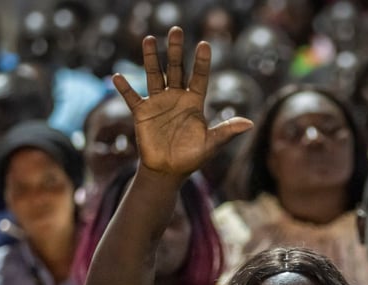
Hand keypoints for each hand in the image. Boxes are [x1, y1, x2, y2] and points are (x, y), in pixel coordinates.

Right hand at [115, 26, 251, 178]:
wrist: (168, 171)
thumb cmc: (191, 158)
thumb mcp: (211, 144)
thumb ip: (226, 131)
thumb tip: (250, 124)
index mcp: (194, 102)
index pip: (200, 77)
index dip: (202, 62)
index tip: (204, 44)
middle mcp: (176, 98)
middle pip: (176, 69)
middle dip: (175, 50)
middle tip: (175, 30)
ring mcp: (158, 103)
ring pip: (154, 75)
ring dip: (151, 58)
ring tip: (149, 39)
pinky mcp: (142, 113)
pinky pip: (132, 97)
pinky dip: (124, 88)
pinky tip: (117, 76)